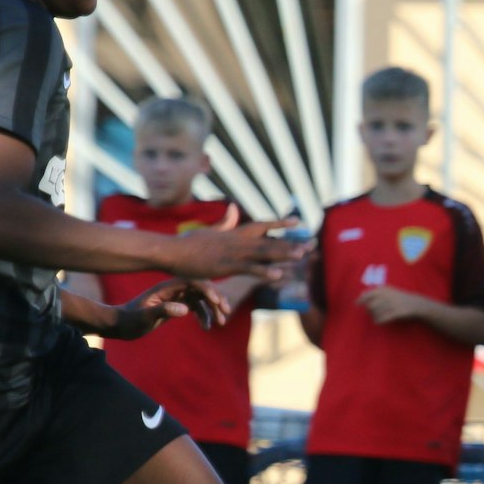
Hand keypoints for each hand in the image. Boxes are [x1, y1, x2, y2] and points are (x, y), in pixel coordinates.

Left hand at [106, 278, 228, 339]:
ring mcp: (176, 296)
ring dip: (213, 308)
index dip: (207, 290)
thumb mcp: (144, 318)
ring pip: (202, 297)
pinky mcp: (177, 304)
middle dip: (216, 299)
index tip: (217, 303)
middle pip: (201, 287)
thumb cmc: (129, 321)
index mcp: (166, 287)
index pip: (193, 281)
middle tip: (224, 314)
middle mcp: (173, 288)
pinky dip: (204, 315)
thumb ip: (162, 311)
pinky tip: (206, 328)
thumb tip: (185, 309)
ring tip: (220, 324)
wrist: (120, 324)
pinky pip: (197, 306)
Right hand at [163, 203, 306, 282]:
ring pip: (264, 253)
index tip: (297, 222)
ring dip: (283, 254)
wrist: (172, 251)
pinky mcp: (227, 265)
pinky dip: (264, 271)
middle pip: (270, 240)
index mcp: (235, 233)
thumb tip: (235, 208)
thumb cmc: (187, 244)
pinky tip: (278, 275)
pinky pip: (250, 269)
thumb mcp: (210, 231)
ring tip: (302, 255)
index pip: (262, 225)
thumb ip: (225, 222)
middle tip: (311, 244)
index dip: (280, 223)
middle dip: (290, 243)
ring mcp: (233, 253)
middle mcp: (238, 241)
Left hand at [356, 286, 430, 324]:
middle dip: (369, 310)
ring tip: (376, 317)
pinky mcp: (396, 312)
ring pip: (376, 312)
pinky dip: (379, 320)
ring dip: (374, 316)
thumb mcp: (389, 290)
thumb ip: (376, 291)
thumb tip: (361, 293)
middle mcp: (387, 295)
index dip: (361, 299)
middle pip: (371, 305)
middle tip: (371, 312)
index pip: (368, 294)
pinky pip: (383, 318)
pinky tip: (378, 321)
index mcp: (385, 289)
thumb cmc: (400, 297)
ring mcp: (392, 304)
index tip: (356, 304)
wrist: (416, 303)